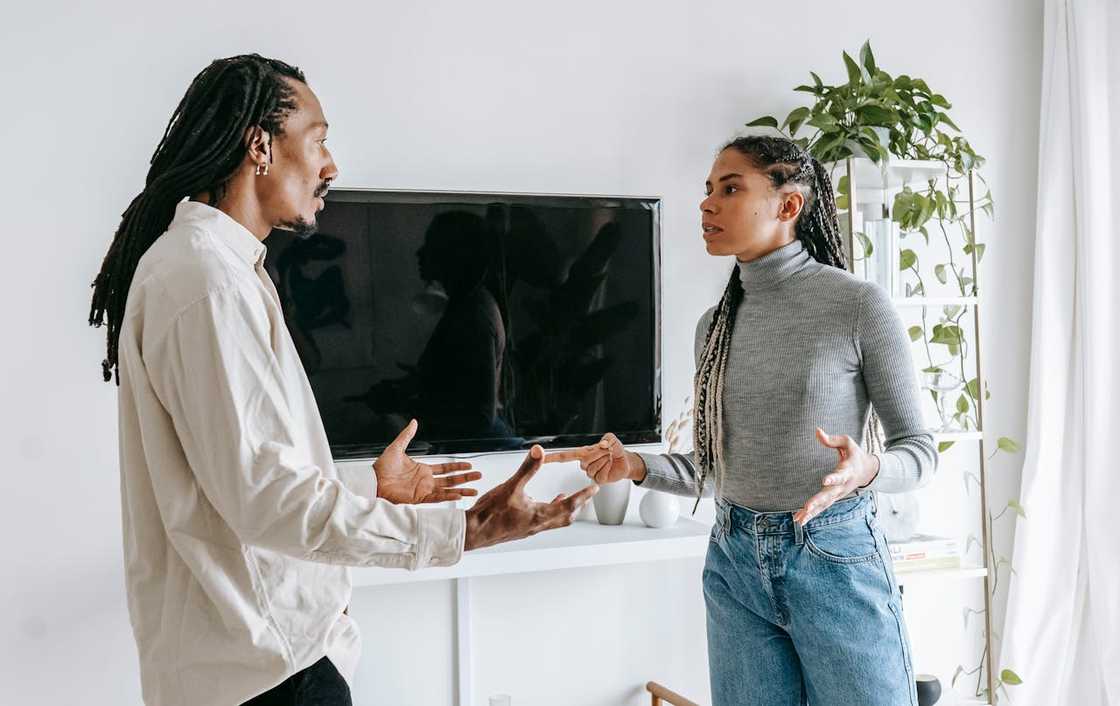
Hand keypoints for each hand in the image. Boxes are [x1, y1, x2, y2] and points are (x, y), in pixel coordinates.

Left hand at [373, 420, 481, 504]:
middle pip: (450, 479)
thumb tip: (414, 422)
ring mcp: (424, 490)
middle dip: (465, 478)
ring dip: (461, 490)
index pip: (445, 468)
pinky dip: (448, 497)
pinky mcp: (419, 499)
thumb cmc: (382, 466)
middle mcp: (426, 481)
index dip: (457, 467)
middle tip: (479, 476)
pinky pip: (437, 498)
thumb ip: (407, 435)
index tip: (469, 465)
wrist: (373, 481)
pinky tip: (459, 496)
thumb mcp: (397, 447)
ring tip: (475, 490)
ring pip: (447, 490)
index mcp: (423, 469)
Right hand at [464, 445, 598, 550]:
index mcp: (540, 515)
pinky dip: (547, 512)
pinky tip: (535, 504)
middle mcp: (537, 525)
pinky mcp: (520, 530)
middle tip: (586, 495)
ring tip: (565, 498)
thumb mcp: (511, 486)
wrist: (472, 533)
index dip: (583, 495)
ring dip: (563, 510)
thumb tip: (539, 451)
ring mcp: (529, 529)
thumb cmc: (490, 513)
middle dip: (578, 505)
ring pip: (554, 521)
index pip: (570, 505)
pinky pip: (541, 522)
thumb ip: (527, 469)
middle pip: (566, 517)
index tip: (594, 489)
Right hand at [543, 432, 646, 483]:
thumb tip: (603, 444)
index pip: (565, 456)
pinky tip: (609, 468)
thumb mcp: (613, 440)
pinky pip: (599, 477)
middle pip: (584, 461)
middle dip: (598, 455)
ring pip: (592, 469)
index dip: (553, 457)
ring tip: (608, 459)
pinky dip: (607, 470)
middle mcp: (585, 463)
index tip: (541, 457)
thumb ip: (608, 439)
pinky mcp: (598, 480)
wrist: (626, 462)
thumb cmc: (616, 450)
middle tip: (607, 452)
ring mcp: (591, 472)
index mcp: (584, 453)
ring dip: (604, 462)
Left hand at [793, 427, 879, 525]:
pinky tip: (799, 520)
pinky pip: (822, 508)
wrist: (868, 471)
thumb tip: (817, 431)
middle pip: (830, 494)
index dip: (833, 478)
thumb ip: (832, 439)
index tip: (824, 480)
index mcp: (848, 471)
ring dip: (812, 513)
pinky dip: (811, 514)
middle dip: (819, 501)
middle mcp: (843, 486)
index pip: (840, 475)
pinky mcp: (834, 498)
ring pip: (825, 505)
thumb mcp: (847, 442)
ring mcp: (838, 494)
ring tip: (800, 520)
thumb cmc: (855, 454)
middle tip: (807, 507)